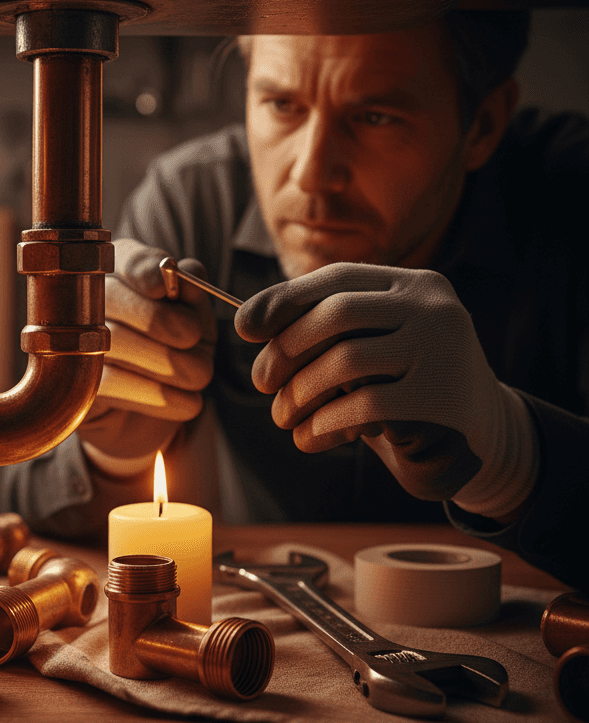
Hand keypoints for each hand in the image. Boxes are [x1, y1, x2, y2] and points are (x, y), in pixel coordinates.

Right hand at [79, 238, 216, 471]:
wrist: (157, 410)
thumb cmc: (178, 350)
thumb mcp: (195, 320)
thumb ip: (192, 294)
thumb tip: (187, 271)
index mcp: (122, 271)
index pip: (125, 258)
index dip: (143, 270)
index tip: (162, 286)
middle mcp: (88, 300)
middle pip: (112, 296)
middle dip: (159, 319)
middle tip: (194, 339)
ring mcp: (73, 341)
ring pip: (112, 341)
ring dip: (168, 363)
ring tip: (199, 376)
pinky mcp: (75, 382)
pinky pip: (111, 383)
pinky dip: (158, 395)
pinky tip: (187, 402)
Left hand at [234, 263, 537, 514]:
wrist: (478, 443)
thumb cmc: (404, 388)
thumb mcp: (374, 346)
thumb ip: (329, 328)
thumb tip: (248, 320)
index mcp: (416, 285)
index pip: (336, 280)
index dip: (283, 300)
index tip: (243, 327)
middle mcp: (434, 309)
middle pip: (336, 315)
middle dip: (285, 349)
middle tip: (261, 382)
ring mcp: (442, 352)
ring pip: (345, 360)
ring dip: (299, 392)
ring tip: (283, 415)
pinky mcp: (439, 401)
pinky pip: (362, 405)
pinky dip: (323, 422)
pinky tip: (308, 437)